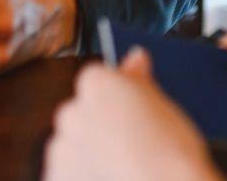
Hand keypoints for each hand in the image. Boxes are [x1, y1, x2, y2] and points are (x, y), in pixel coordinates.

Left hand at [44, 47, 218, 180]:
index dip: (117, 97)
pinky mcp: (54, 179)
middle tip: (131, 144)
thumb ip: (139, 80)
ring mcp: (60, 150)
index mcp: (96, 85)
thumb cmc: (172, 156)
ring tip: (122, 169)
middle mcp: (71, 113)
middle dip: (99, 127)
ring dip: (88, 155)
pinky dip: (83, 177)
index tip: (132, 112)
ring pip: (72, 147)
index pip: (98, 80)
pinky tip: (110, 179)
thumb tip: (134, 58)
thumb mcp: (165, 107)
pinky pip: (67, 174)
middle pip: (81, 113)